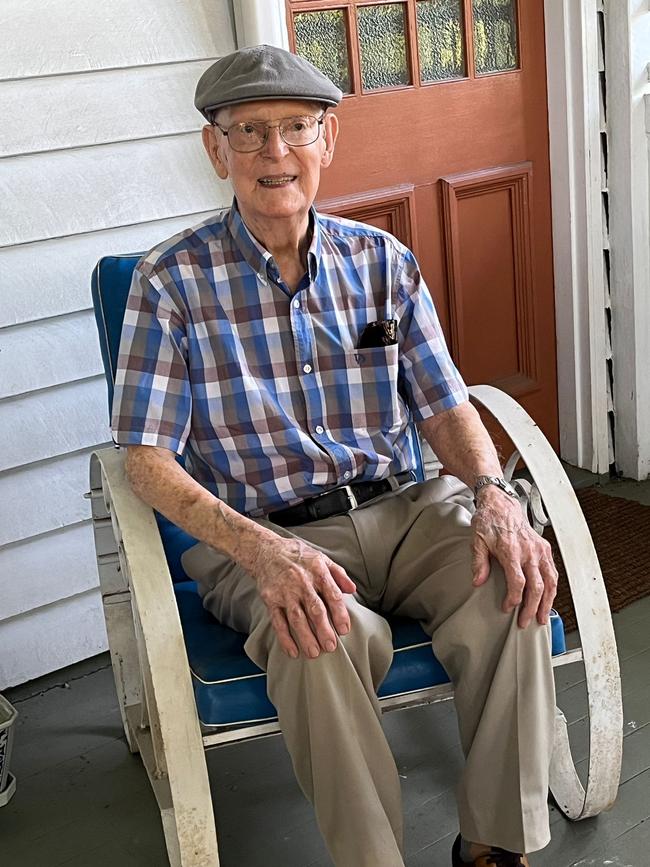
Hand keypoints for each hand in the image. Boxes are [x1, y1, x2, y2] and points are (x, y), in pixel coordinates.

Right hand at [247, 534, 356, 658]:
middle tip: (330, 647)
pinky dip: (285, 638)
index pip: (332, 595)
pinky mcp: (271, 599)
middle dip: (323, 630)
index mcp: (317, 571)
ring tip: (314, 653)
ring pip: (297, 618)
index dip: (339, 614)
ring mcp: (285, 592)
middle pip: (315, 610)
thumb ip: (339, 574)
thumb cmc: (298, 556)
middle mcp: (301, 582)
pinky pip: (278, 621)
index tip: (344, 630)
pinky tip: (293, 651)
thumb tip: (352, 590)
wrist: (266, 550)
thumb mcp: (321, 558)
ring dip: (305, 637)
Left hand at [471, 487, 557, 626]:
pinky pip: (552, 572)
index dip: (514, 598)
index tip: (508, 608)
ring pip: (549, 581)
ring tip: (542, 617)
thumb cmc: (489, 522)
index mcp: (511, 550)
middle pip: (536, 586)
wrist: (501, 504)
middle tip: (525, 622)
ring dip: (547, 602)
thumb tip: (477, 582)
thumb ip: (479, 562)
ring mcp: (539, 550)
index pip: (518, 581)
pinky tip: (548, 599)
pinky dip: (552, 588)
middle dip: (532, 608)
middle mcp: (529, 551)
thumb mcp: (477, 541)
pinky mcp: (544, 548)